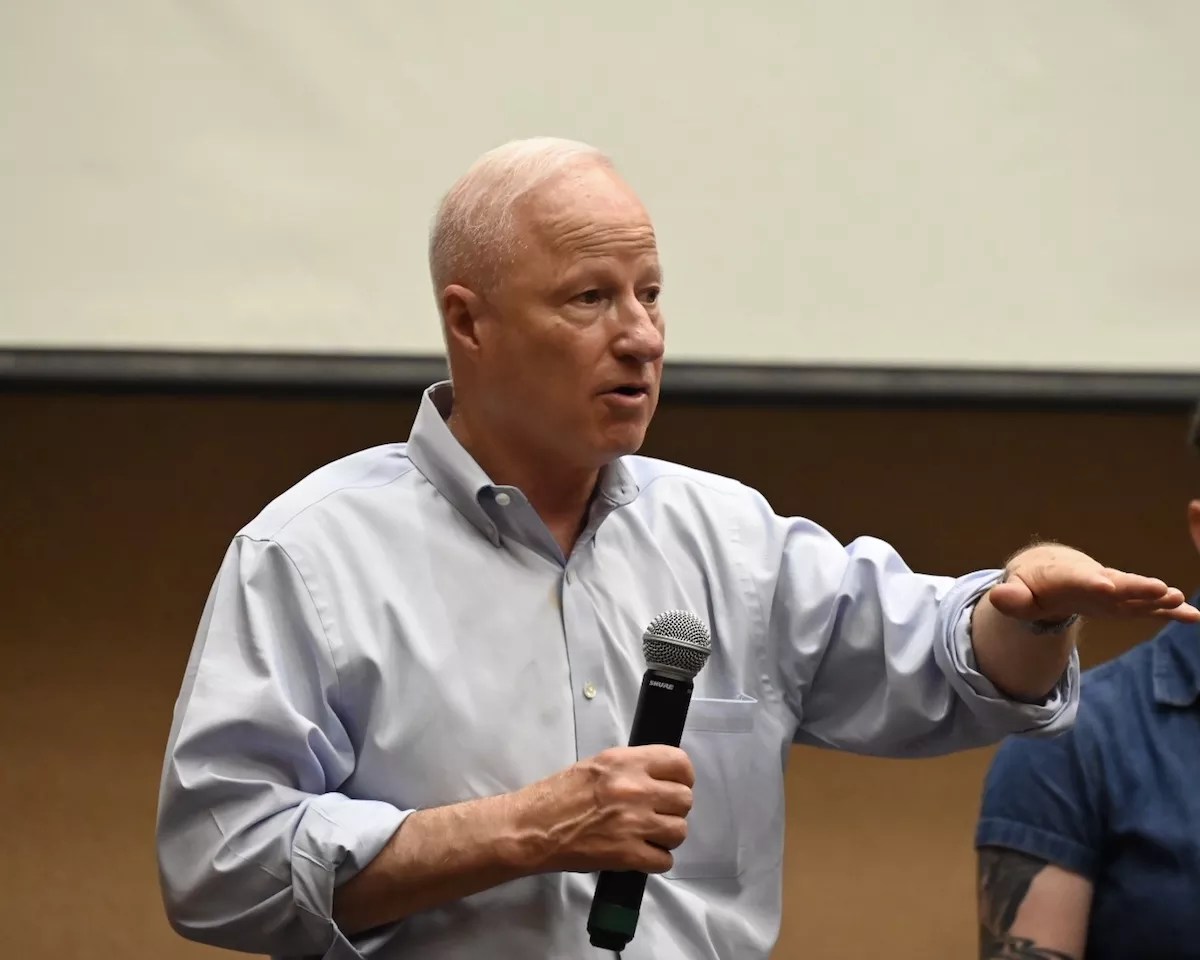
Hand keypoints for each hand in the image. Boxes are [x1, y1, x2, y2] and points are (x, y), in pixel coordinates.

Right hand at [514, 744, 693, 874]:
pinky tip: (640, 854)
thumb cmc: (558, 795)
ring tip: (648, 836)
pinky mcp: (628, 855)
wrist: (531, 829)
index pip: (680, 763)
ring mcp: (634, 823)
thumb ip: (630, 769)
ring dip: (667, 836)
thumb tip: (659, 777)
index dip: (682, 777)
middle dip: (674, 809)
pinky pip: (665, 860)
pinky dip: (656, 860)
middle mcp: (635, 789)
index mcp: (625, 762)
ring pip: (679, 831)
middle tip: (656, 814)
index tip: (674, 785)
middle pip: (684, 800)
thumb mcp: (596, 766)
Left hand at [989, 543, 1199, 624]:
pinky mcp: (1123, 602)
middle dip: (1137, 586)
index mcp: (1066, 576)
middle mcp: (1095, 580)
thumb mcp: (1016, 589)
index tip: (1106, 587)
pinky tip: (1193, 616)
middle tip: (1161, 589)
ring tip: (1180, 599)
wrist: (1048, 571)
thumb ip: (1010, 596)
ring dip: (1158, 597)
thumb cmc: (1030, 582)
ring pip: (1136, 593)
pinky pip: (1148, 607)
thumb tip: (999, 598)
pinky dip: (1170, 611)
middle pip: (1117, 583)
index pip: (1078, 580)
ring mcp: (1112, 591)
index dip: (1091, 583)